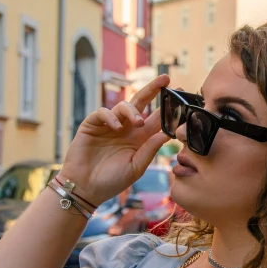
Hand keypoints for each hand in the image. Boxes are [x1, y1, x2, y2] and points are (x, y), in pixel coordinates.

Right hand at [59, 74, 170, 205]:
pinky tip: (116, 126)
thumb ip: (150, 150)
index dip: (168, 108)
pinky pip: (103, 113)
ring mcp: (109, 125)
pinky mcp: (92, 125)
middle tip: (165, 78)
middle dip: (153, 89)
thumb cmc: (112, 181)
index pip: (157, 119)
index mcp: (140, 138)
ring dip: (132, 111)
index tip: (181, 95)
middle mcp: (126, 128)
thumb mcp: (136, 167)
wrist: (86, 188)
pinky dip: (110, 116)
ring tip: (138, 121)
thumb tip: (167, 134)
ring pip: (123, 106)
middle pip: (141, 103)